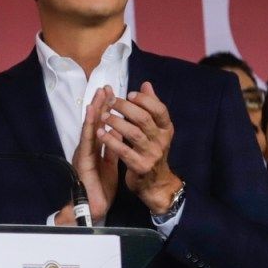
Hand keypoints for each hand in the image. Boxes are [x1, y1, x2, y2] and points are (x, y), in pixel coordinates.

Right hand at [55, 88, 117, 225]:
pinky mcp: (82, 163)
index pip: (101, 125)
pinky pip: (88, 144)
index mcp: (95, 149)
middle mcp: (87, 149)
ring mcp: (83, 154)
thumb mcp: (110, 164)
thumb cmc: (100, 188)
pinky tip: (94, 119)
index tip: (112, 93)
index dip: (106, 109)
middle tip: (104, 87)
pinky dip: (90, 130)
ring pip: (89, 130)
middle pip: (94, 123)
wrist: (94, 207)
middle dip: (99, 105)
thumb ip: (113, 148)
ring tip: (97, 97)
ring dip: (93, 113)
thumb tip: (119, 133)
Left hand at [98, 82, 182, 212]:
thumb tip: (146, 84)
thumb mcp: (155, 130)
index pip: (160, 110)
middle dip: (125, 108)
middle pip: (144, 119)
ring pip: (133, 133)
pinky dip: (110, 140)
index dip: (145, 100)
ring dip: (116, 122)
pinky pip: (123, 151)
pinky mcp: (140, 166)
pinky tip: (100, 133)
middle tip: (110, 101)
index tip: (129, 93)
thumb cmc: (151, 151)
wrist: (155, 182)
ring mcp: (152, 154)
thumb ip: (150, 107)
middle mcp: (162, 140)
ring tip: (103, 116)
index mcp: (167, 129)